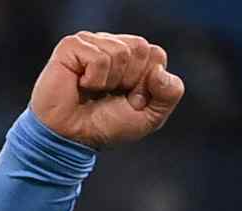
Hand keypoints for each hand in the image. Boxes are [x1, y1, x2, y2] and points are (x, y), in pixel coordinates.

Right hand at [29, 32, 183, 148]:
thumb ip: (169, 94)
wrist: (73, 137)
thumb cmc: (108, 125)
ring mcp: (91, 43)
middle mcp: (112, 45)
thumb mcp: (151, 116)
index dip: (149, 82)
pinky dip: (94, 80)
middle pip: (141, 48)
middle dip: (133, 80)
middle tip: (113, 95)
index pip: (156, 54)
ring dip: (111, 81)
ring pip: (120, 52)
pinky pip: (98, 58)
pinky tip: (82, 85)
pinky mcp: (71, 46)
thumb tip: (160, 71)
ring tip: (96, 91)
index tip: (133, 100)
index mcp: (133, 57)